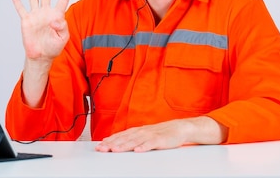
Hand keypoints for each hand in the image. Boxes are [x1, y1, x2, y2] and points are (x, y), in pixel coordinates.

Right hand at [11, 0, 73, 62]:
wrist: (41, 56)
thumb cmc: (54, 47)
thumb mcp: (63, 38)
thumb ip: (62, 27)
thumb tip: (55, 19)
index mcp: (57, 16)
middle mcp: (46, 12)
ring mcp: (36, 15)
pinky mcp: (26, 21)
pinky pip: (21, 8)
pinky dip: (17, 0)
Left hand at [94, 117, 225, 152]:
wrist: (180, 128)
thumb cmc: (162, 133)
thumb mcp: (145, 134)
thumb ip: (133, 138)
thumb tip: (119, 143)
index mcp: (137, 131)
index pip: (121, 135)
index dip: (109, 140)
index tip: (100, 145)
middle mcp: (142, 132)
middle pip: (125, 138)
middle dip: (112, 144)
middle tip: (102, 149)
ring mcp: (151, 135)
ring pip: (135, 141)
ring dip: (124, 145)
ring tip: (114, 150)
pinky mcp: (160, 140)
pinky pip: (151, 144)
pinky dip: (144, 147)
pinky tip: (137, 151)